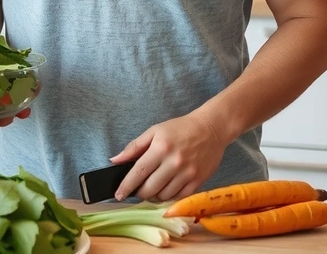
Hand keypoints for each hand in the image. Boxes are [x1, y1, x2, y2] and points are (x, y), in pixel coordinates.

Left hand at [109, 112, 228, 201]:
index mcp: (160, 148)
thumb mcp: (154, 131)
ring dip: (154, 196)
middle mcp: (174, 163)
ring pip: (164, 196)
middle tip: (137, 190)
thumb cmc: (180, 128)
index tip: (119, 195)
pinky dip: (169, 197)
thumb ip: (134, 147)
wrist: (211, 129)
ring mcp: (188, 174)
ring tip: (152, 188)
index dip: (126, 186)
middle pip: (150, 188)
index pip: (138, 172)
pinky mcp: (199, 181)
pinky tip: (165, 190)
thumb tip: (115, 160)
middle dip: (140, 193)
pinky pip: (180, 197)